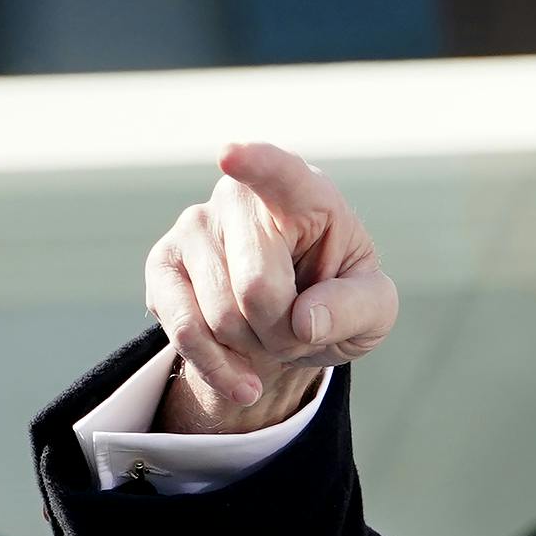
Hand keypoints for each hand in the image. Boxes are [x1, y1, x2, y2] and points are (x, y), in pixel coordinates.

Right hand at [145, 140, 398, 432]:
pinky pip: (183, 331)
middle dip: (284, 331)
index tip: (229, 157)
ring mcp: (194, 227)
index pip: (278, 173)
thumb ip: (355, 308)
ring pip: (220, 317)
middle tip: (300, 325)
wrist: (289, 323)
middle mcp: (239, 198)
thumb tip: (303, 321)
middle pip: (256, 289)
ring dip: (256, 348)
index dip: (254, 164)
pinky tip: (243, 378)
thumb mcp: (373, 309)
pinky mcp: (162, 265)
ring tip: (270, 332)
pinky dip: (218, 368)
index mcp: (302, 193)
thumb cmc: (337, 299)